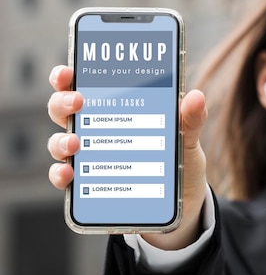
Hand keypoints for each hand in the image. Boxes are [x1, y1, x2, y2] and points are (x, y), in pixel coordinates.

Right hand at [47, 65, 208, 248]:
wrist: (186, 202)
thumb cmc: (182, 163)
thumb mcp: (187, 140)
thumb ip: (190, 120)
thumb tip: (196, 97)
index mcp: (117, 111)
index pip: (84, 86)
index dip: (67, 76)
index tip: (68, 72)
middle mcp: (97, 131)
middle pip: (63, 110)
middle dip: (61, 102)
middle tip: (77, 102)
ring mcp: (91, 158)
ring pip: (60, 143)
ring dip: (60, 140)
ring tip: (75, 142)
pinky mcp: (90, 186)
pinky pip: (64, 178)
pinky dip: (60, 175)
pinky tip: (69, 174)